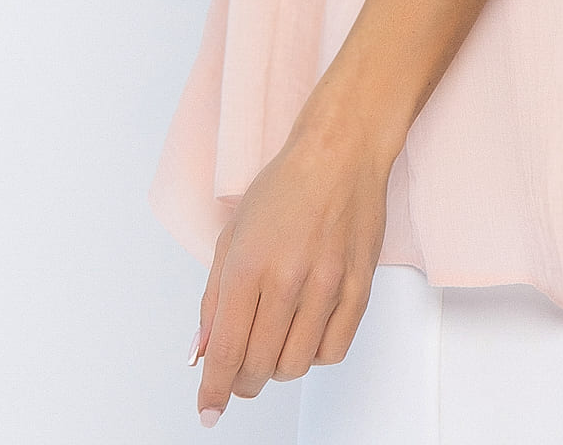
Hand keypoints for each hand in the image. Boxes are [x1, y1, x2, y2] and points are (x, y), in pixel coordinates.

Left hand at [191, 116, 395, 426]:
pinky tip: (306, 333)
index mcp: (247, 264)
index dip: (213, 391)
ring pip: (295, 365)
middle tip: (241, 369)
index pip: (225, 351)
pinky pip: (333, 351)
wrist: (341, 153)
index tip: (208, 409)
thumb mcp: (232, 234)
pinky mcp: (359, 287)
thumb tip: (203, 351)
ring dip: (278, 367)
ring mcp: (327, 285)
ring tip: (275, 342)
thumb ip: (213, 298)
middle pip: (259, 367)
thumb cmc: (286, 185)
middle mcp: (286, 279)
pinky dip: (314, 355)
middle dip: (243, 380)